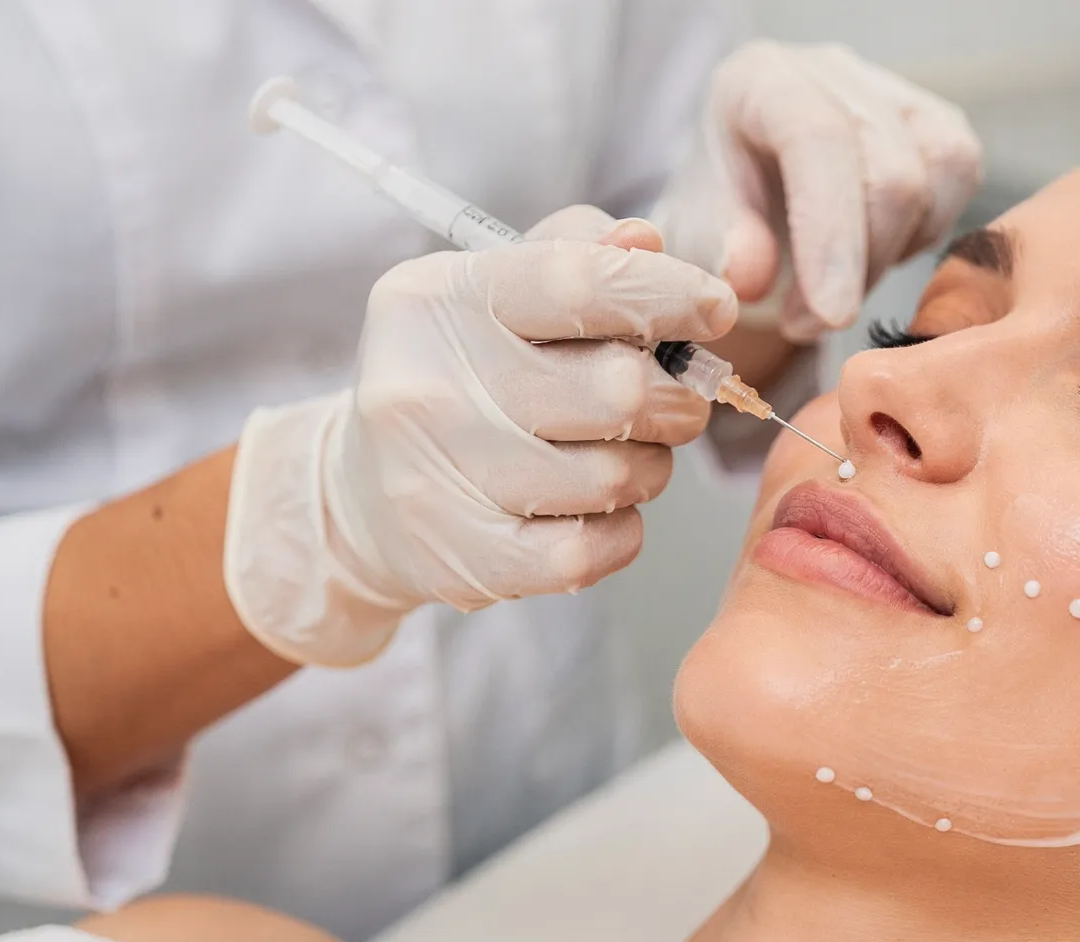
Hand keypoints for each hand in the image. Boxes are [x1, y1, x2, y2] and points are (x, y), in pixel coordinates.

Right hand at [224, 208, 736, 666]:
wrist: (363, 496)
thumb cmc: (464, 376)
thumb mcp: (499, 291)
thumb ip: (581, 254)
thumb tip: (651, 242)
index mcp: (442, 298)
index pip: (581, 282)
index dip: (671, 294)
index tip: (716, 309)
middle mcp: (428, 386)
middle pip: (619, 389)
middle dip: (676, 396)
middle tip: (674, 400)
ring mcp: (439, 480)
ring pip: (617, 476)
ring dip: (650, 466)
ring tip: (623, 453)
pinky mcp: (466, 561)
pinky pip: (595, 549)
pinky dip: (621, 530)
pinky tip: (599, 510)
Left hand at [657, 40, 983, 342]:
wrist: (754, 185)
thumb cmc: (724, 205)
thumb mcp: (700, 226)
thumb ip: (725, 246)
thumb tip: (751, 279)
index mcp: (763, 80)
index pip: (817, 139)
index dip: (831, 234)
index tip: (832, 314)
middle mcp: (836, 72)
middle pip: (891, 171)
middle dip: (861, 268)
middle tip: (809, 323)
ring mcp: (895, 90)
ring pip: (941, 173)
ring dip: (895, 256)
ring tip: (838, 288)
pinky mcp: (937, 120)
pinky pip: (961, 178)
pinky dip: (924, 235)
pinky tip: (877, 254)